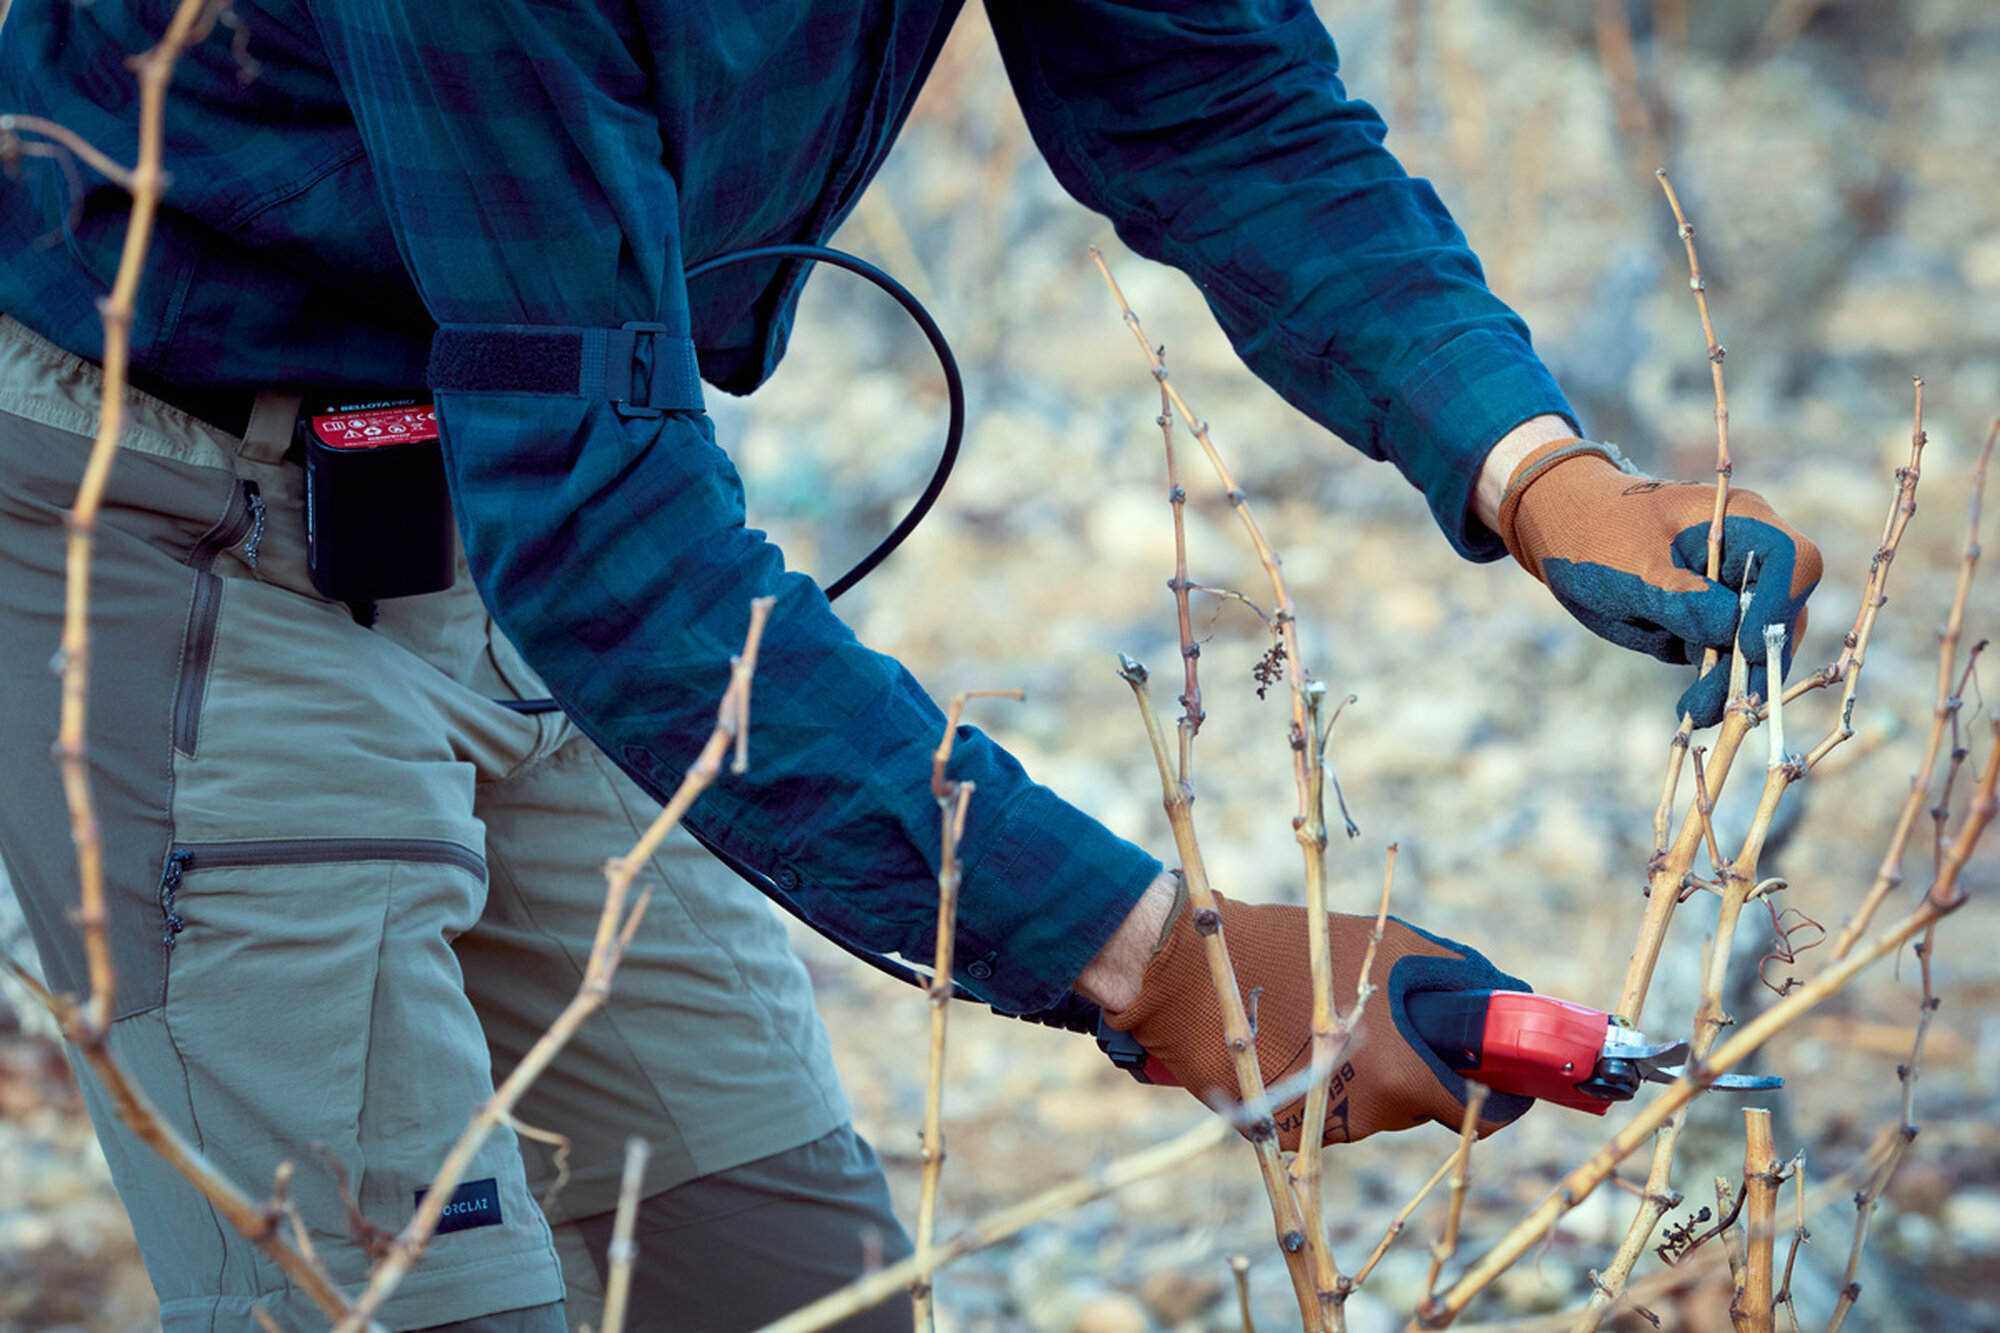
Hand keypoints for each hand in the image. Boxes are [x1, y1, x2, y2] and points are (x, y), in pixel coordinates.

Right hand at [1103, 892, 1534, 1149]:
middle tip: (1397, 1023)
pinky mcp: (1280, 1132)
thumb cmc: (1288, 945)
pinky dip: (1323, 1083)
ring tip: (1329, 1018)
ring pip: (1373, 1107)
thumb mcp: (1384, 942)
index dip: (1501, 1097)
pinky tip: (1294, 1040)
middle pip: (1422, 1105)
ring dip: (1368, 1073)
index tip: (1505, 1080)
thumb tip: (1503, 993)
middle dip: (1420, 1069)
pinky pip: (1327, 1111)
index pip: (1478, 1113)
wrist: (1182, 972)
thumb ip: (1449, 976)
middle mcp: (1363, 1111)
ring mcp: (1318, 1127)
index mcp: (1398, 1073)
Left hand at [1493, 439, 1822, 726]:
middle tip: (1729, 704)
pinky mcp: (1708, 626)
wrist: (1560, 533)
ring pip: (1756, 648)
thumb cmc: (1595, 533)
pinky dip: (1715, 688)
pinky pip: (1725, 662)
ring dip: (1736, 686)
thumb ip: (1677, 596)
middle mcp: (1748, 559)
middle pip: (1783, 613)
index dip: (1780, 607)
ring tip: (1698, 712)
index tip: (1746, 647)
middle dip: (1759, 662)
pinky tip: (1694, 711)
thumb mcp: (1629, 564)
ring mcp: (1730, 595)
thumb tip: (1728, 629)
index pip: (1792, 562)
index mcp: (1740, 522)